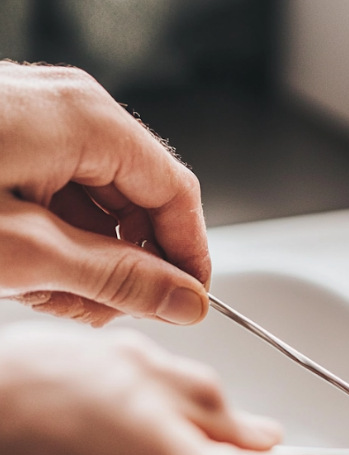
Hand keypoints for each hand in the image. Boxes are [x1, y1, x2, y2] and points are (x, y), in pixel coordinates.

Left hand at [0, 62, 209, 326]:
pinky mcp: (8, 139)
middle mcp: (65, 110)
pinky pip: (59, 196)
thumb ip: (116, 279)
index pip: (178, 194)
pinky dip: (52, 242)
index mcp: (84, 120)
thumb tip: (187, 302)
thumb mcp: (23, 251)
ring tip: (46, 294)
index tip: (187, 304)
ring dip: (84, 262)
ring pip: (97, 206)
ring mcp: (34, 121)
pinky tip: (26, 274)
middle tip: (102, 310)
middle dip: (126, 266)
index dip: (191, 257)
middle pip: (139, 201)